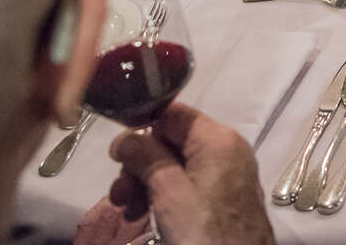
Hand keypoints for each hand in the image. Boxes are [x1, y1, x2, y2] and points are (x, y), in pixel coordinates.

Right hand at [95, 103, 275, 244]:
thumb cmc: (203, 231)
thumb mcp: (168, 192)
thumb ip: (146, 157)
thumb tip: (125, 137)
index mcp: (218, 139)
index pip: (173, 113)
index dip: (141, 127)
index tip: (117, 153)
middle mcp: (228, 150)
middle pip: (172, 142)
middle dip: (140, 166)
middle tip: (118, 194)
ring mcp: (228, 175)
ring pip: (177, 167)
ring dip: (147, 184)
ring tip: (127, 210)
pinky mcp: (225, 198)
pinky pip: (189, 185)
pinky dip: (165, 196)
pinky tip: (145, 215)